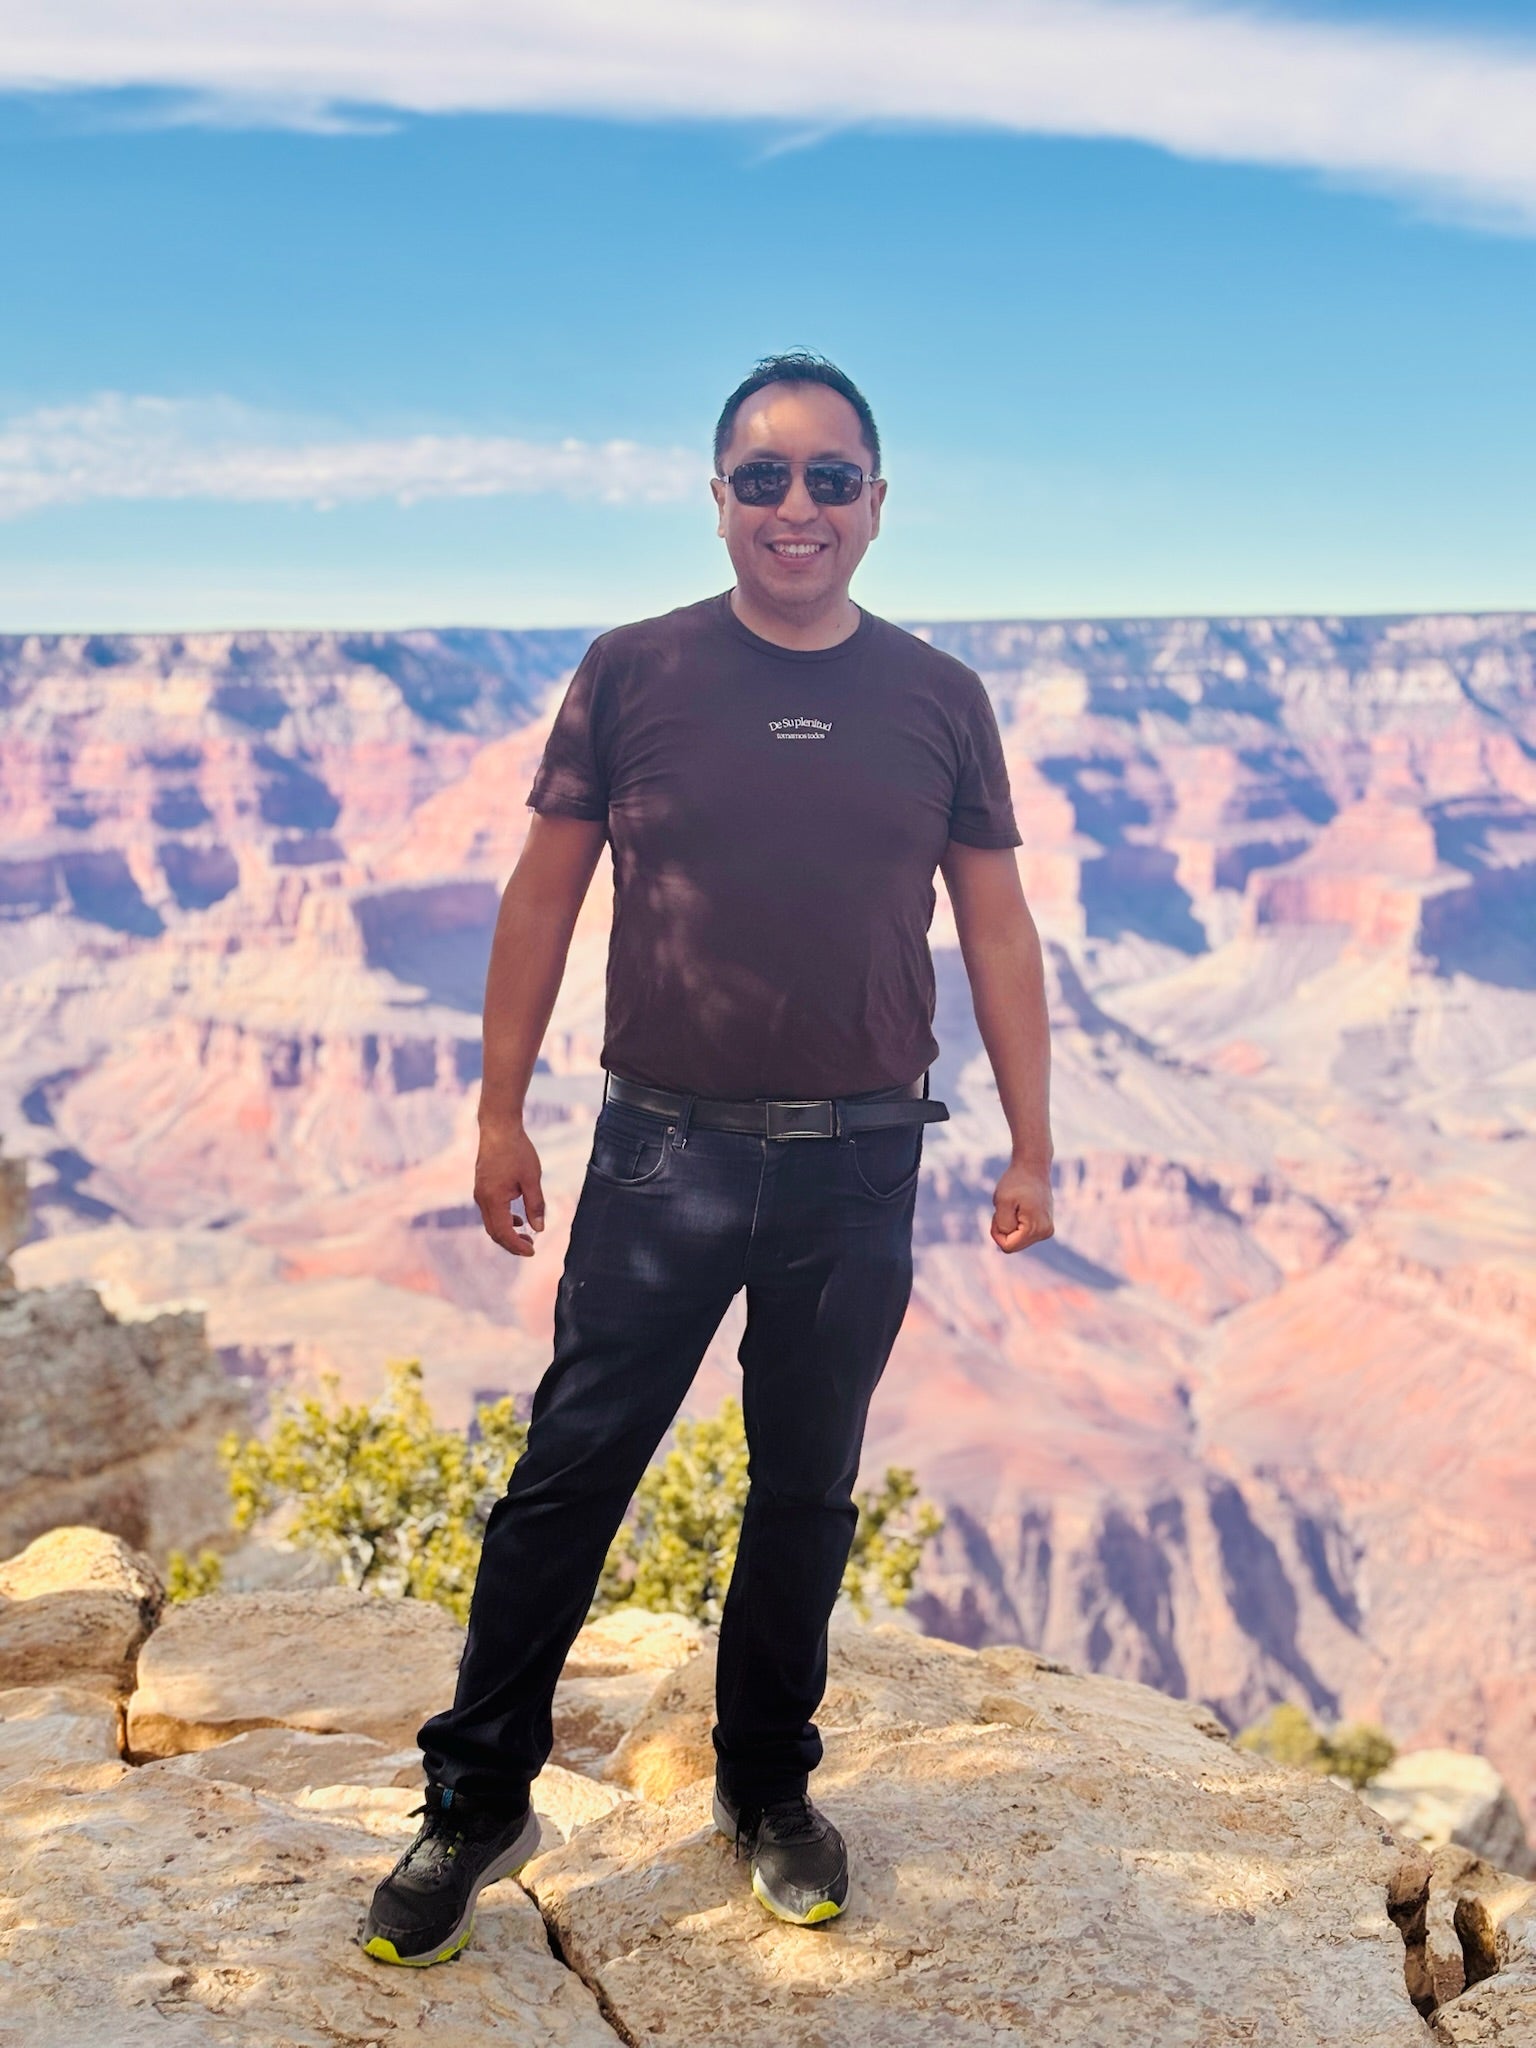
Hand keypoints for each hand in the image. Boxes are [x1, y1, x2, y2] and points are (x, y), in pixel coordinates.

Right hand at [475, 1122, 544, 1257]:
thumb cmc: (517, 1151)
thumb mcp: (532, 1178)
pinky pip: (490, 1212)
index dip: (517, 1246)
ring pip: (491, 1223)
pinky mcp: (482, 1187)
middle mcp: (482, 1199)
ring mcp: (480, 1193)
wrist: (498, 1128)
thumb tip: (539, 1229)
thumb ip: (535, 1205)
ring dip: (507, 1232)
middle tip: (531, 1248)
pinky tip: (517, 1218)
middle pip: (494, 1232)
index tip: (533, 1251)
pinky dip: (502, 1220)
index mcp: (494, 1199)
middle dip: (512, 1243)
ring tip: (526, 1235)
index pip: (504, 1232)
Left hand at [990, 1160, 1053, 1252]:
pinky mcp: (1045, 1225)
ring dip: (1010, 1225)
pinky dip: (1017, 1222)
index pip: (1007, 1247)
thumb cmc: (1015, 1182)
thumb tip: (1007, 1244)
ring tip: (1015, 1206)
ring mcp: (1047, 1229)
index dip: (996, 1232)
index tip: (998, 1213)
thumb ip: (1003, 1225)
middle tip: (1006, 1208)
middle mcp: (1045, 1232)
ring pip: (1018, 1239)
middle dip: (1004, 1229)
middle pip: (1014, 1244)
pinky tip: (1021, 1207)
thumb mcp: (1002, 1202)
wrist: (1032, 1166)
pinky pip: (1024, 1233)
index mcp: (1036, 1228)